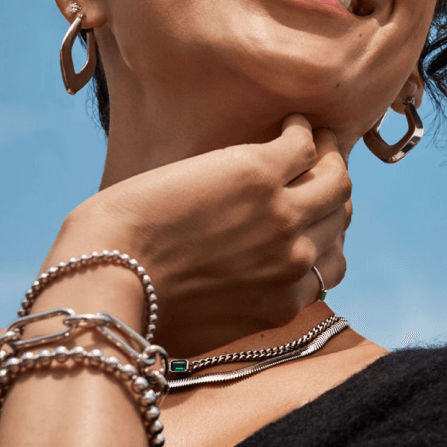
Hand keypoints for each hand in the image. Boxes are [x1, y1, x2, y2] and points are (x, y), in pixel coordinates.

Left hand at [59, 114, 351, 355]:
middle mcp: (296, 259)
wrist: (107, 276)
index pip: (334, 262)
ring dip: (330, 152)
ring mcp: (281, 214)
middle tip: (320, 165)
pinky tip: (289, 122)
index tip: (314, 211)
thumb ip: (246, 305)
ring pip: (336, 177)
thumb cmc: (143, 304)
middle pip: (339, 215)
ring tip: (313, 136)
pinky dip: (302, 129)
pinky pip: (302, 144)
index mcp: (286, 300)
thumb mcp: (212, 324)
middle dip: (333, 189)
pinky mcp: (257, 174)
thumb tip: (244, 287)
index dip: (328, 232)